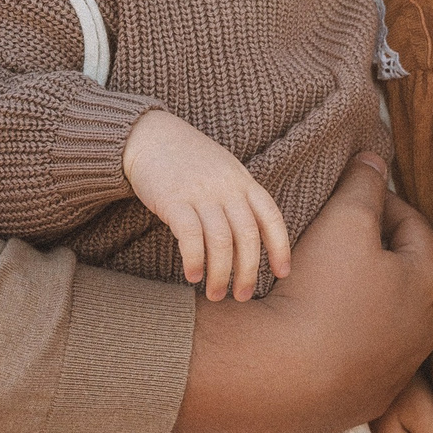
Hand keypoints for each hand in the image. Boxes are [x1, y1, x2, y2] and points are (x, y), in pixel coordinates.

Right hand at [122, 109, 289, 300]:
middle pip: (247, 236)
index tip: (282, 273)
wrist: (149, 136)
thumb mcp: (224, 171)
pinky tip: (192, 276)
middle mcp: (226, 188)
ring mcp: (201, 193)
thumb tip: (252, 238)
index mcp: (243, 181)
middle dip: (248, 271)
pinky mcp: (173, 200)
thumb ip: (239, 198)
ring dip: (221, 274)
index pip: (271, 217)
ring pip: (221, 242)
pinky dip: (195, 260)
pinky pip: (191, 236)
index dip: (280, 247)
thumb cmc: (189, 159)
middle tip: (242, 297)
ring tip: (216, 294)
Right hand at [171, 155, 432, 432]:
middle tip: (339, 237)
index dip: (385, 203)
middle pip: (405, 276)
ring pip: (386, 320)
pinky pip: (361, 357)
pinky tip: (313, 327)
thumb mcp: (343, 220)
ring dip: (363, 298)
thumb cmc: (320, 291)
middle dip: (377, 252)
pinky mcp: (368, 399)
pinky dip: (345, 337)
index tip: (355, 196)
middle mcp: (424, 330)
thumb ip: (364, 185)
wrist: (284, 377)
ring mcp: (398, 370)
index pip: (415, 227)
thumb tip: (377, 160)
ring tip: (323, 282)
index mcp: (427, 283)